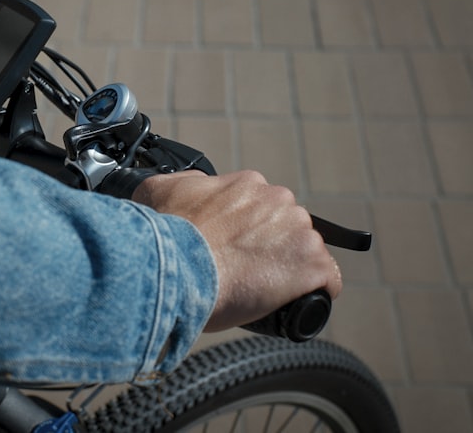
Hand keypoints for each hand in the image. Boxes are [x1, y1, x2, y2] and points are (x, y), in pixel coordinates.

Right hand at [133, 170, 341, 332]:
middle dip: (271, 246)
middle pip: (287, 227)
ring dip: (289, 269)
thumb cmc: (164, 236)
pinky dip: (314, 292)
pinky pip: (328, 282)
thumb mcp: (157, 190)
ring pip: (306, 252)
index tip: (233, 246)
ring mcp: (300, 233)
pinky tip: (294, 302)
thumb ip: (182, 183)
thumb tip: (195, 187)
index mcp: (249, 185)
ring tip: (260, 290)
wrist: (174, 269)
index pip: (261, 206)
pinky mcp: (314, 266)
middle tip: (243, 269)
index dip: (248, 230)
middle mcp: (280, 201)